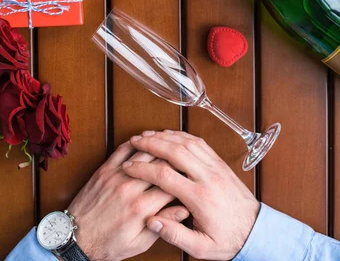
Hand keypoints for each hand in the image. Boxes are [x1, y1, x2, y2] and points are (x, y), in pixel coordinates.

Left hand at [69, 140, 189, 260]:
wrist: (76, 238)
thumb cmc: (108, 244)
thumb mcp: (139, 243)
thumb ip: (163, 224)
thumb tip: (184, 210)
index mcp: (141, 209)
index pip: (172, 185)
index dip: (184, 178)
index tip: (190, 175)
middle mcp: (130, 189)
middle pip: (160, 164)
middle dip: (174, 159)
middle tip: (183, 156)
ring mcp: (116, 177)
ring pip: (143, 152)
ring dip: (157, 146)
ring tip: (167, 144)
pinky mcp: (104, 170)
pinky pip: (122, 150)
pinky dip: (134, 143)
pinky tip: (144, 142)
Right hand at [122, 130, 259, 259]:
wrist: (255, 230)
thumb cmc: (228, 240)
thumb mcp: (201, 248)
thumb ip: (176, 235)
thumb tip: (152, 222)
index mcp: (200, 198)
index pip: (166, 176)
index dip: (144, 170)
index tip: (129, 168)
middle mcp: (208, 177)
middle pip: (175, 151)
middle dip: (152, 144)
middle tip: (135, 141)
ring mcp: (215, 167)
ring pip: (187, 142)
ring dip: (166, 136)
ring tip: (148, 135)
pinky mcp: (220, 163)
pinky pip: (199, 142)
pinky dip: (182, 136)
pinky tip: (170, 135)